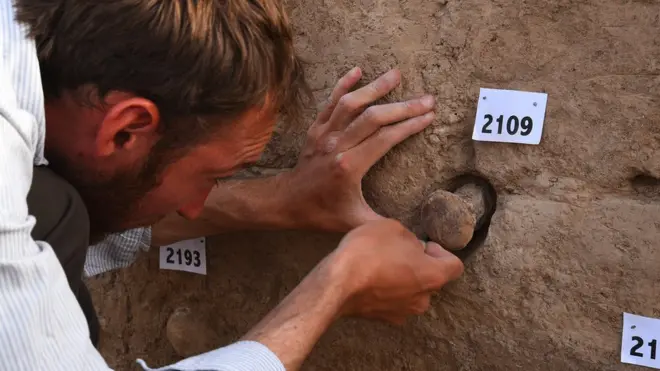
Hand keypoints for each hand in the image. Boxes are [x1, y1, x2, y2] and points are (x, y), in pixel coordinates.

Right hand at [241, 219, 462, 369]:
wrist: (337, 283)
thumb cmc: (368, 251)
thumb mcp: (393, 227)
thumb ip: (409, 238)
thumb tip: (411, 247)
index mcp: (433, 276)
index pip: (455, 266)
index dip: (442, 251)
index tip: (425, 244)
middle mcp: (423, 299)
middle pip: (432, 280)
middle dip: (420, 265)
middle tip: (400, 251)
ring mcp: (402, 312)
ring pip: (412, 292)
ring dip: (404, 279)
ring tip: (383, 264)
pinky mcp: (383, 319)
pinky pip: (393, 302)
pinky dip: (387, 291)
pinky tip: (370, 278)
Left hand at [282, 67, 435, 230]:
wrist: (287, 201)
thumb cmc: (321, 213)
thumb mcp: (354, 223)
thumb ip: (383, 225)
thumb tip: (412, 234)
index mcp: (349, 166)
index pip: (385, 139)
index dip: (409, 125)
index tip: (429, 116)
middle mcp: (337, 145)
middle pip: (374, 118)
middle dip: (403, 107)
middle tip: (427, 99)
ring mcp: (325, 134)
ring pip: (352, 104)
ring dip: (375, 87)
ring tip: (396, 74)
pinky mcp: (316, 128)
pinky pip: (330, 102)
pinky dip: (343, 85)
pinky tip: (357, 71)